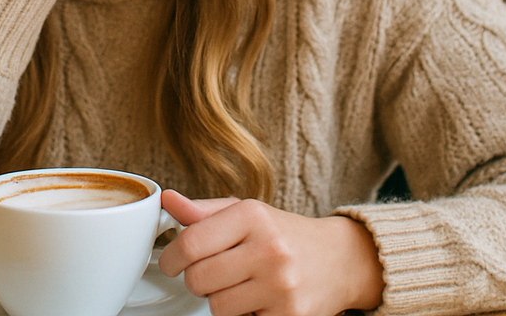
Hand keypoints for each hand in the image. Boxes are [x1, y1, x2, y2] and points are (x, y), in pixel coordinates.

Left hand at [157, 190, 383, 315]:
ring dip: (220, 300)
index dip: (172, 257)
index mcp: (252, 216)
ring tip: (239, 285)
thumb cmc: (284, 233)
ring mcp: (281, 285)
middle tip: (210, 273)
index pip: (191, 243)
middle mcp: (269, 248)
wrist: (339, 259)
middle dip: (197, 279)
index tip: (171, 262)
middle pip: (200, 279)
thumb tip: (167, 200)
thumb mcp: (245, 213)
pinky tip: (258, 299)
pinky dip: (244, 315)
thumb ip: (203, 211)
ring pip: (218, 307)